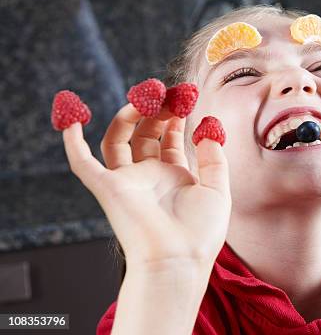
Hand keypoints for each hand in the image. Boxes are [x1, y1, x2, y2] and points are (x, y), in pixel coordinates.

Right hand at [61, 104, 230, 273]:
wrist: (179, 260)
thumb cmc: (201, 232)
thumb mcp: (217, 189)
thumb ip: (214, 158)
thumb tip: (209, 127)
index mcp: (174, 176)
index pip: (168, 138)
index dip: (175, 116)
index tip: (185, 95)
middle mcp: (148, 176)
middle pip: (145, 134)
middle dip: (156, 110)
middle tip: (168, 92)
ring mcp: (127, 181)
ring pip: (118, 140)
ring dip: (128, 116)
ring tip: (145, 97)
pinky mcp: (108, 188)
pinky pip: (83, 164)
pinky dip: (73, 142)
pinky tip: (71, 118)